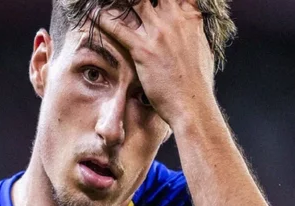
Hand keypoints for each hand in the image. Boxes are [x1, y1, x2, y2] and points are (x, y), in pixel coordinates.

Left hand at [94, 0, 217, 126]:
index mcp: (191, 18)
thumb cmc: (197, 83)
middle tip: (124, 1)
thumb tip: (189, 28)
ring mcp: (159, 34)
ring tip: (105, 1)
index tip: (149, 0)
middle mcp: (175, 20)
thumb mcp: (201, 49)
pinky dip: (102, 19)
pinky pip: (118, 27)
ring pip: (133, 4)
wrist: (193, 105)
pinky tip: (92, 14)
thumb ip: (192, 32)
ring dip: (118, 3)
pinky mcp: (144, 50)